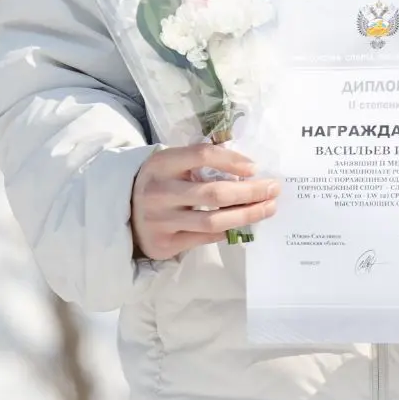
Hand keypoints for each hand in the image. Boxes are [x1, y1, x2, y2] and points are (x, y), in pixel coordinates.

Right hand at [131, 144, 279, 261]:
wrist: (124, 211)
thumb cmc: (162, 182)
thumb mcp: (172, 163)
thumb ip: (202, 161)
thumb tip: (250, 168)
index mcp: (161, 164)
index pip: (202, 155)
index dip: (232, 160)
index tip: (255, 168)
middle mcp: (158, 192)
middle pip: (214, 193)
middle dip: (250, 191)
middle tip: (274, 189)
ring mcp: (159, 221)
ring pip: (213, 221)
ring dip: (246, 214)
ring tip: (268, 208)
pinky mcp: (163, 243)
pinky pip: (205, 238)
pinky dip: (228, 230)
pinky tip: (243, 222)